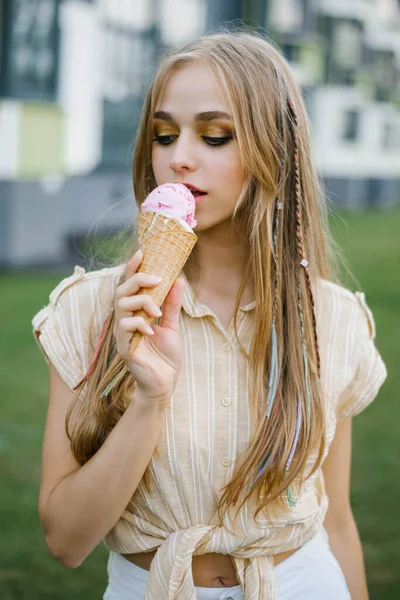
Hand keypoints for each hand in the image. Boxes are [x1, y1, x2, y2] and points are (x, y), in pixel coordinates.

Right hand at [113, 250, 183, 403]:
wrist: (165, 384)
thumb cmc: (165, 357)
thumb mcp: (171, 326)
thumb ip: (171, 304)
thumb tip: (178, 279)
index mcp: (136, 313)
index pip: (129, 285)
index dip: (132, 268)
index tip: (142, 252)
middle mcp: (126, 320)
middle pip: (121, 290)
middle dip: (138, 280)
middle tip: (157, 279)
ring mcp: (122, 334)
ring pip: (121, 305)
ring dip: (142, 302)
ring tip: (157, 312)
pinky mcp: (123, 347)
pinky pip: (125, 327)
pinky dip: (140, 324)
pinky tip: (152, 332)